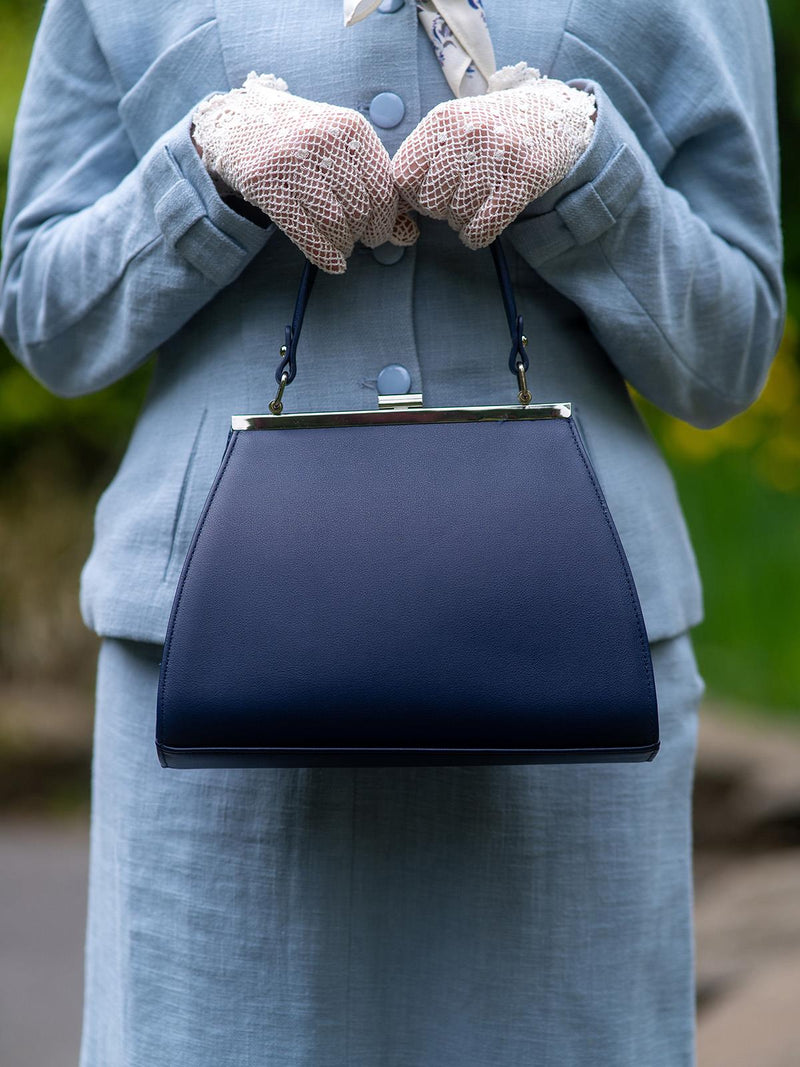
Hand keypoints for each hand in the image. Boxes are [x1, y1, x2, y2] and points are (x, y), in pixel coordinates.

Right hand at [191, 72, 416, 273]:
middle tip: (358, 242)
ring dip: (343, 245)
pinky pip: (302, 227)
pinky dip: (321, 252)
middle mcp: (324, 139)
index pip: (383, 188)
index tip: (378, 233)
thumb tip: (408, 235)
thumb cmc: (301, 143)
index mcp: (351, 128)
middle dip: (364, 235)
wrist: (239, 121)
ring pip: (334, 220)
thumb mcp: (342, 152)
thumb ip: (375, 188)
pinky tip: (330, 262)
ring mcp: (292, 159)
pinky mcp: (265, 181)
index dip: (386, 221)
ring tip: (342, 248)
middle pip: (360, 208)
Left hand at [392, 63, 595, 249]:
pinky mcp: (523, 179)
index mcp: (443, 121)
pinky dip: (478, 235)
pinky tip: (483, 225)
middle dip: (440, 210)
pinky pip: (483, 227)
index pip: (403, 176)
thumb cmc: (493, 130)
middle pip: (430, 201)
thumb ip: (424, 158)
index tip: (428, 194)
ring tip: (476, 205)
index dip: (412, 195)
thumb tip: (396, 206)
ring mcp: (497, 157)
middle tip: (458, 199)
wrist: (552, 116)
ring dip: (462, 222)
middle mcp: (467, 135)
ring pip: (457, 217)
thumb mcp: (454, 128)